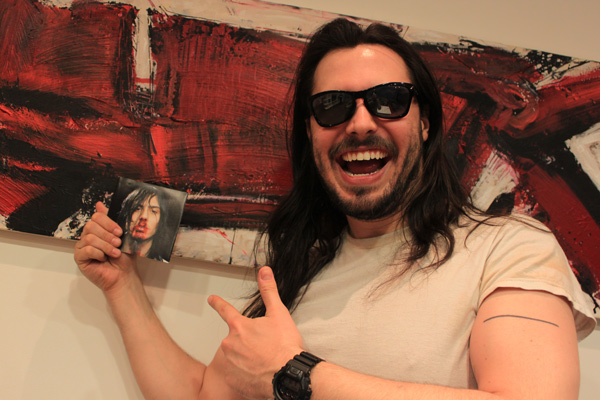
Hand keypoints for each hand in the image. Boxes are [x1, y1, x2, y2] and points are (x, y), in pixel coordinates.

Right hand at [74, 202, 135, 292]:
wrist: (124, 275)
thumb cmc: (124, 258)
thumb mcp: (122, 236)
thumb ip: (113, 221)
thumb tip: (99, 204)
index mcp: (98, 229)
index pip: (96, 217)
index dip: (108, 223)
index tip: (119, 232)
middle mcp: (88, 236)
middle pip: (91, 226)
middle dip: (107, 235)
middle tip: (117, 244)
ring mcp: (82, 247)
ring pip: (89, 238)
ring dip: (105, 246)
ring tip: (114, 253)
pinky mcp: (79, 258)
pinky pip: (85, 250)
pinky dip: (98, 253)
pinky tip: (103, 259)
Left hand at [209, 266, 303, 398]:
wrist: (288, 374)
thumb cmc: (284, 346)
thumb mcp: (279, 314)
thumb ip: (269, 291)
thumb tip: (264, 271)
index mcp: (239, 326)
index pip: (225, 310)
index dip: (218, 303)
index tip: (211, 299)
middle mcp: (230, 343)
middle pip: (236, 338)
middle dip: (248, 341)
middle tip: (265, 346)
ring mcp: (230, 363)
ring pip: (236, 356)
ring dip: (247, 357)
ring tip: (265, 361)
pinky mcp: (232, 380)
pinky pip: (237, 374)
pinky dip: (246, 374)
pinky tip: (259, 373)